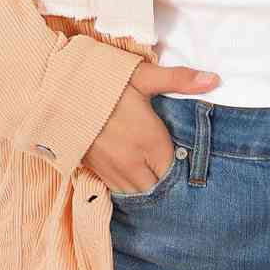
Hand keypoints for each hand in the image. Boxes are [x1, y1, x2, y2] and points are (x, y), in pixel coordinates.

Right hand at [80, 59, 220, 193]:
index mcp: (150, 141)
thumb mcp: (142, 76)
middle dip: (166, 180)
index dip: (182, 165)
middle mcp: (133, 163)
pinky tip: (132, 173)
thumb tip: (214, 79)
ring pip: (138, 193)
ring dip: (147, 186)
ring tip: (152, 172)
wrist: (56, 95)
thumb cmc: (103, 83)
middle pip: (158, 187)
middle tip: (170, 166)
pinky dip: (128, 186)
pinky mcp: (94, 172)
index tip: (184, 155)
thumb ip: (178, 80)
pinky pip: (118, 191)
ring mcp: (112, 171)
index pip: (176, 170)